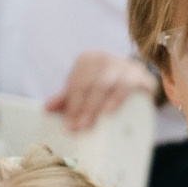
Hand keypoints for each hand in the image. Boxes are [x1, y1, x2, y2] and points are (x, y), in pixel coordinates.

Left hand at [44, 50, 158, 133]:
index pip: (76, 83)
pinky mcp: (140, 75)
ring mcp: (123, 65)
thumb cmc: (109, 87)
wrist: (139, 80)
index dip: (71, 105)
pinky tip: (110, 112)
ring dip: (97, 106)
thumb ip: (68, 99)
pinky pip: (127, 86)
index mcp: (88, 60)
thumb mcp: (87, 90)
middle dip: (82, 108)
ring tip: (90, 124)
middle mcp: (105, 59)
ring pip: (106, 85)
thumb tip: (47, 108)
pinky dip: (117, 99)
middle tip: (78, 128)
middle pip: (90, 85)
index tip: (69, 125)